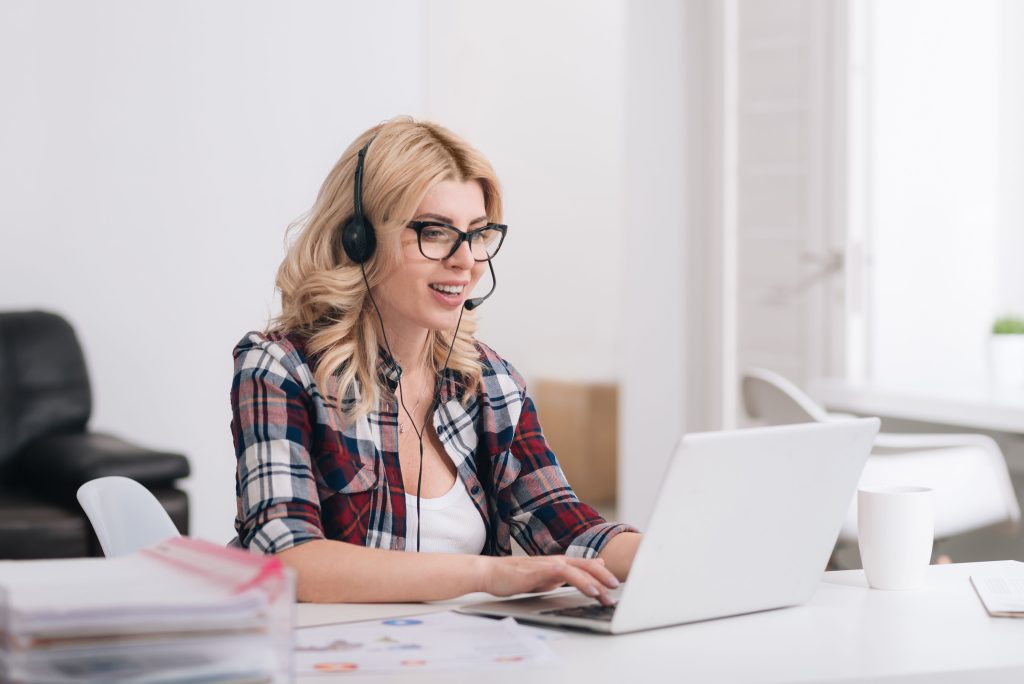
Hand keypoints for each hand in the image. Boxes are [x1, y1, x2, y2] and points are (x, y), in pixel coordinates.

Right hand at [476, 555, 619, 605]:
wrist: (491, 573)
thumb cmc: (514, 578)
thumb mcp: (543, 579)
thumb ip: (561, 577)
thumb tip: (577, 578)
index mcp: (558, 564)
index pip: (584, 566)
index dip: (601, 573)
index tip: (614, 583)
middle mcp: (557, 561)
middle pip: (587, 565)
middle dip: (604, 576)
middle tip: (617, 588)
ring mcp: (550, 563)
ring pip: (580, 569)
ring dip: (597, 581)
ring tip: (608, 593)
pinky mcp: (542, 569)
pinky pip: (567, 574)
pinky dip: (582, 581)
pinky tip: (591, 591)